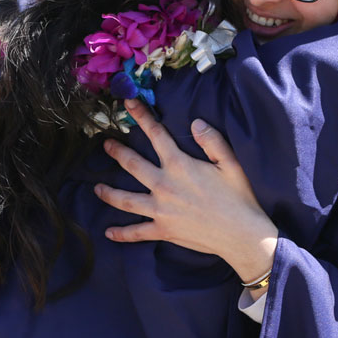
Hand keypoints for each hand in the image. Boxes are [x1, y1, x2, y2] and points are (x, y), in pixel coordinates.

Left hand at [96, 99, 277, 286]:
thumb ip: (212, 141)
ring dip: (109, 193)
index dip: (141, 116)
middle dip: (117, 152)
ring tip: (97, 188)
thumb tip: (195, 122)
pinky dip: (122, 233)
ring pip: (125, 200)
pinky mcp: (162, 230)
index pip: (156, 135)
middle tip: (106, 145)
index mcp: (179, 165)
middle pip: (132, 165)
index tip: (128, 102)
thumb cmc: (238, 197)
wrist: (241, 235)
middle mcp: (164, 185)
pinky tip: (109, 233)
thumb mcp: (230, 163)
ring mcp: (160, 210)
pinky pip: (137, 232)